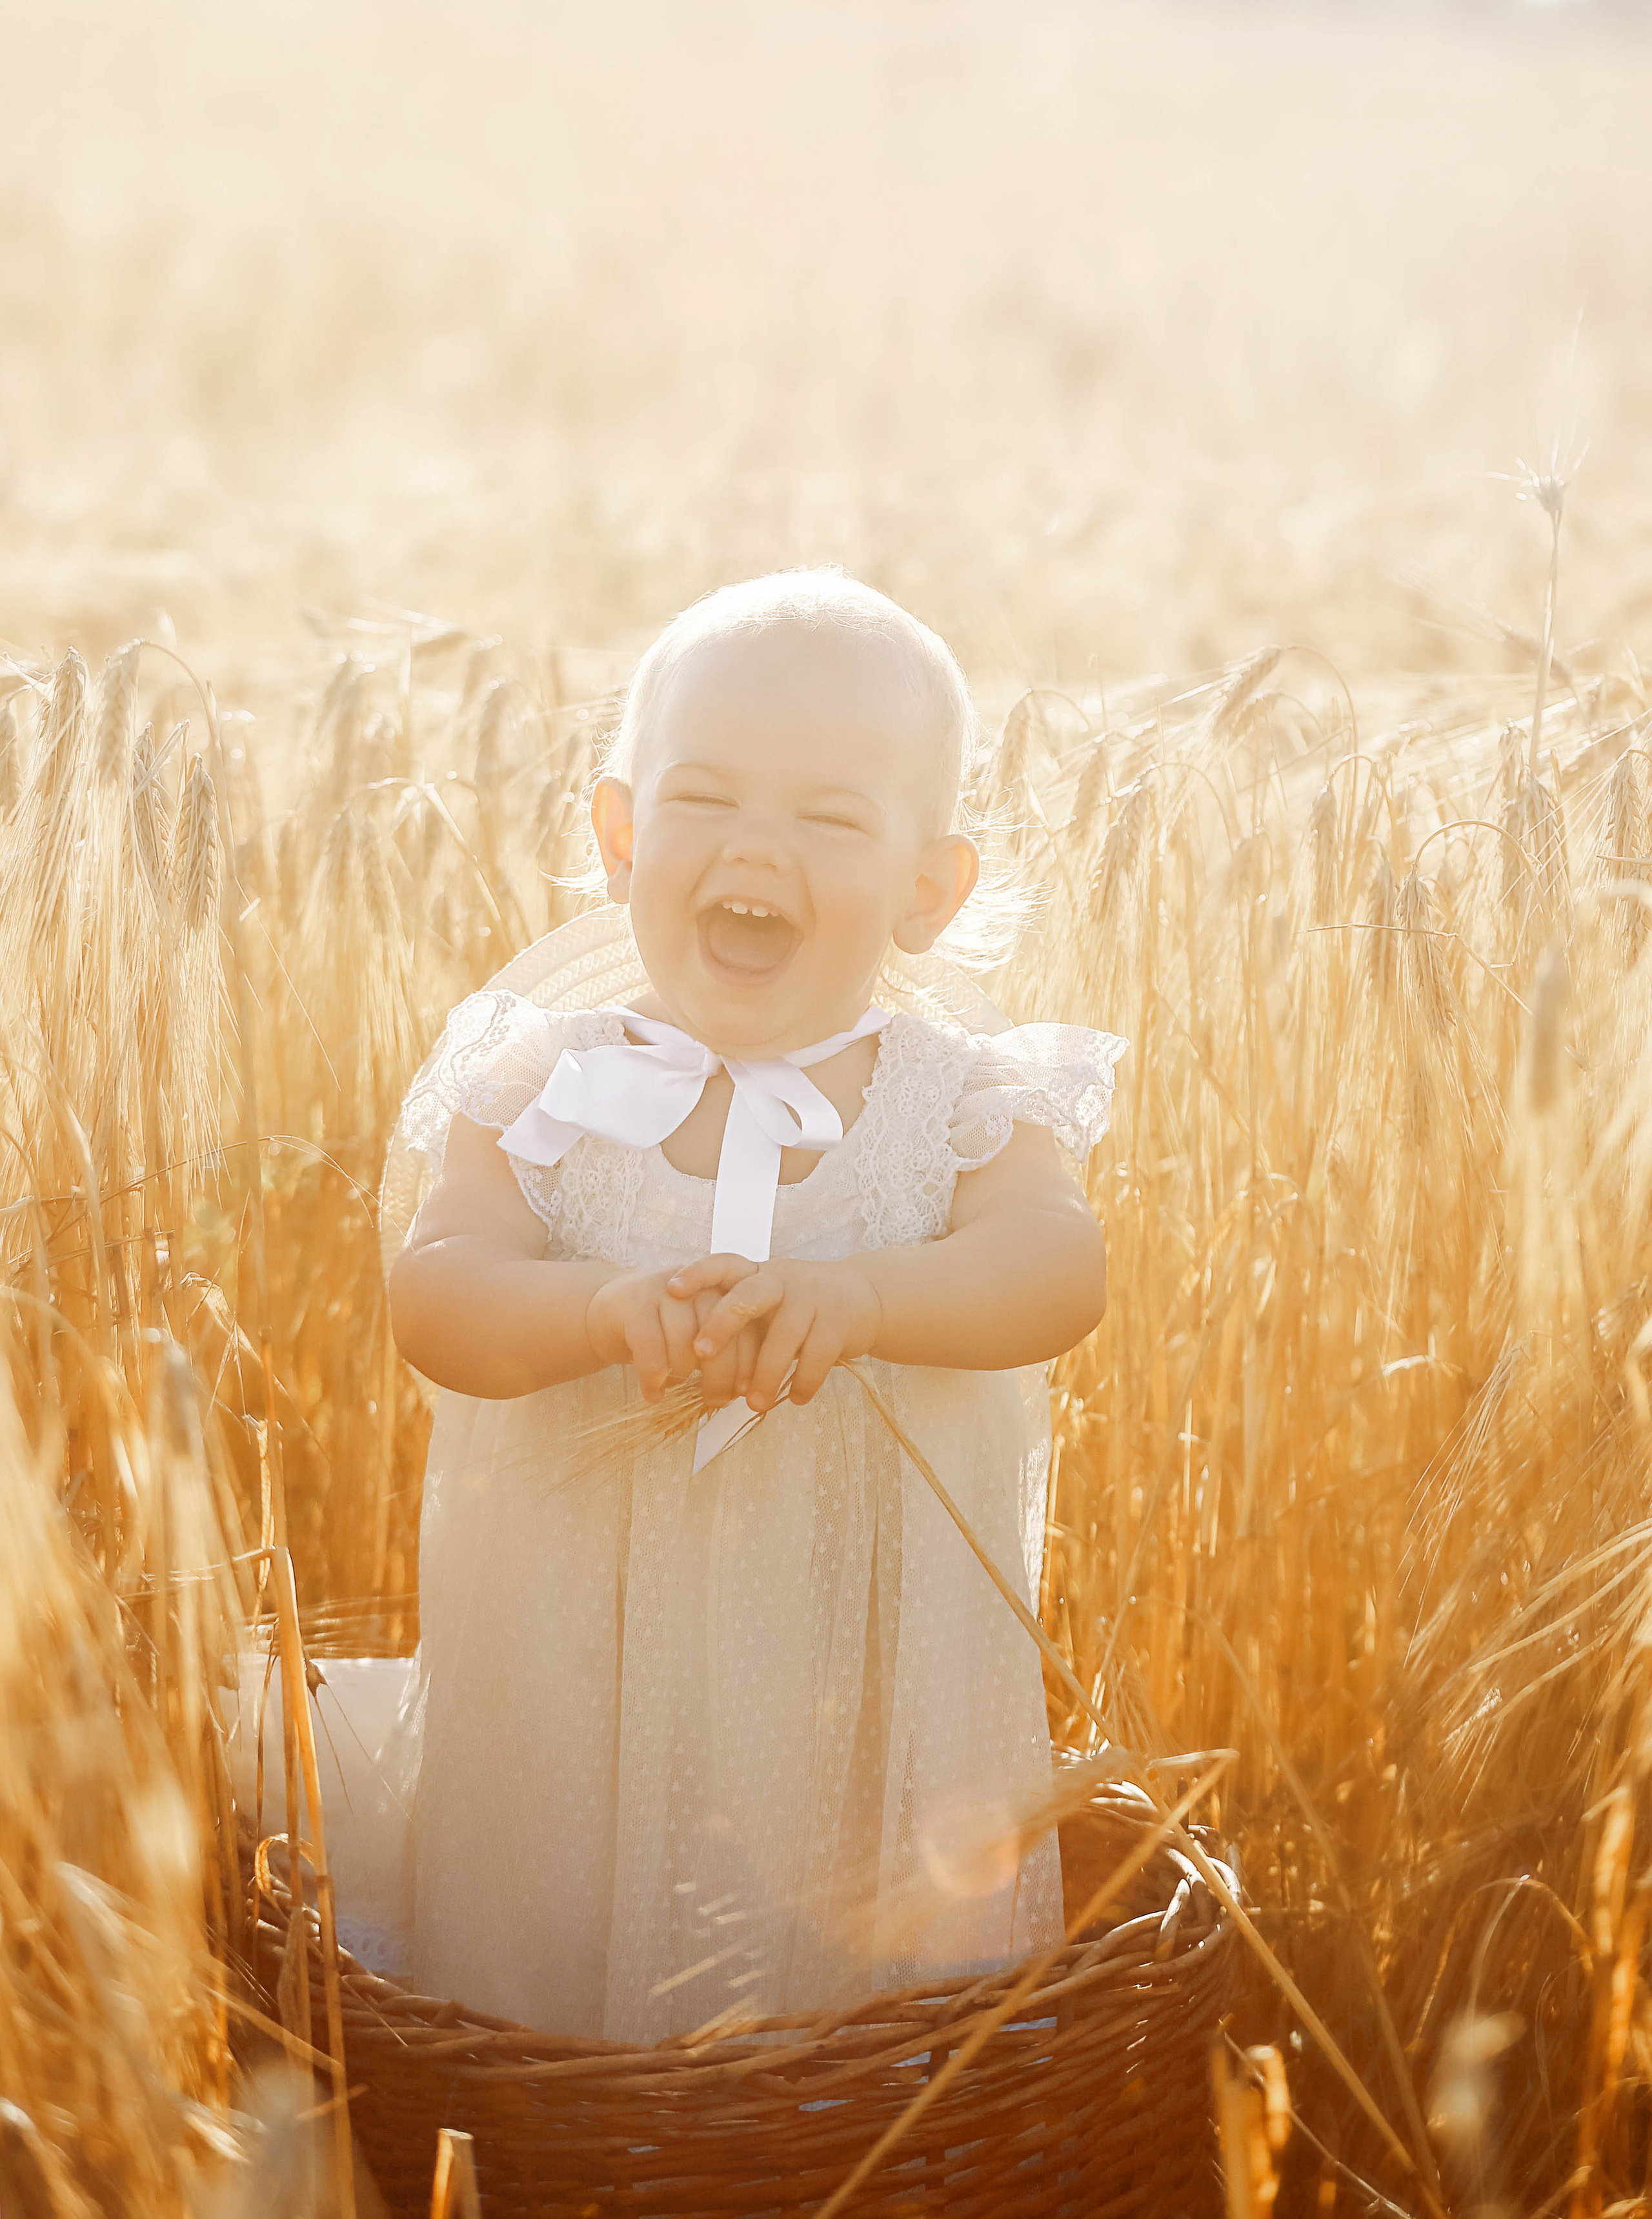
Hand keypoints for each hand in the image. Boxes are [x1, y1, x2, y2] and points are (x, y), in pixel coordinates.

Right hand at [584, 1258, 761, 1404]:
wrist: (615, 1310)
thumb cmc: (670, 1332)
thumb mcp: (704, 1335)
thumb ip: (729, 1351)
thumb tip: (746, 1390)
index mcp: (724, 1288)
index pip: (746, 1324)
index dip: (747, 1361)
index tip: (742, 1391)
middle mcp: (698, 1283)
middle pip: (719, 1330)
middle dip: (720, 1373)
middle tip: (716, 1402)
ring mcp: (664, 1290)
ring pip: (684, 1338)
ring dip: (683, 1371)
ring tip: (677, 1386)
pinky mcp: (635, 1304)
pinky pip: (650, 1345)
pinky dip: (653, 1375)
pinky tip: (654, 1395)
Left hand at [668, 1255, 882, 1410]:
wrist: (862, 1297)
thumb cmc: (798, 1306)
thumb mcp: (767, 1300)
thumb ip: (738, 1321)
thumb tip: (695, 1364)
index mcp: (758, 1274)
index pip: (723, 1265)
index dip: (696, 1274)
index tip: (670, 1290)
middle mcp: (782, 1281)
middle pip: (747, 1297)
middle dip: (721, 1324)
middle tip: (701, 1354)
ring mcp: (812, 1299)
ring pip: (782, 1338)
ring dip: (766, 1376)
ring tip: (755, 1404)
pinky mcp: (839, 1323)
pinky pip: (816, 1358)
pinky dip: (804, 1382)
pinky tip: (797, 1398)